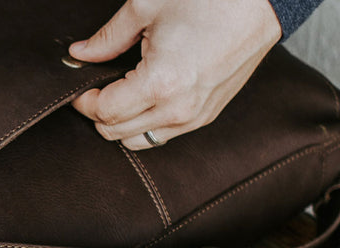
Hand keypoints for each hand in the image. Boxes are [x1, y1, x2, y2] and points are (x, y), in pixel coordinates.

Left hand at [69, 0, 280, 149]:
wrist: (259, 5)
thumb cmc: (209, 1)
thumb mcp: (146, 8)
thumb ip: (108, 38)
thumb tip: (80, 54)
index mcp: (160, 83)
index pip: (104, 112)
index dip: (84, 102)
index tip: (80, 88)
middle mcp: (178, 109)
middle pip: (116, 133)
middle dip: (98, 114)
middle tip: (96, 88)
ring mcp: (195, 117)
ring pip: (139, 141)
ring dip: (121, 124)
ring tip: (119, 94)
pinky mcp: (207, 116)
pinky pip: (164, 135)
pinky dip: (145, 125)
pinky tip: (143, 100)